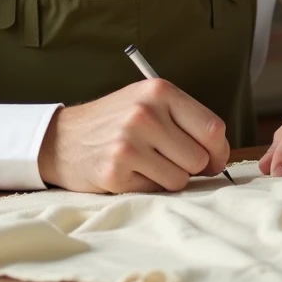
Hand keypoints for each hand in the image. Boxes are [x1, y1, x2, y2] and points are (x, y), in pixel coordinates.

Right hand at [37, 79, 230, 193]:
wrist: (62, 138)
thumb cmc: (114, 121)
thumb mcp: (148, 102)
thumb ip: (185, 120)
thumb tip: (219, 156)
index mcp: (159, 91)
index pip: (213, 129)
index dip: (219, 151)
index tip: (212, 158)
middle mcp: (144, 113)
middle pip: (199, 158)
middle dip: (191, 166)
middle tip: (170, 160)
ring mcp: (129, 143)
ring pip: (180, 179)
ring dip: (169, 177)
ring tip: (145, 162)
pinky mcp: (116, 171)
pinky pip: (156, 190)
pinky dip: (148, 185)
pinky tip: (129, 170)